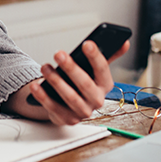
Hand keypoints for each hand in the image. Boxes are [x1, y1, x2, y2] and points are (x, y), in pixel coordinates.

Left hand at [8, 40, 129, 124]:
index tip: (86, 44)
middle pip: (85, 84)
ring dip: (56, 81)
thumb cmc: (83, 82)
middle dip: (71, 68)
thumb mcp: (95, 70)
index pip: (103, 69)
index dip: (95, 56)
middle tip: (59, 53)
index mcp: (106, 85)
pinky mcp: (66, 119)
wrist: (70, 105)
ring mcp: (82, 112)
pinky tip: (35, 85)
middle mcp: (97, 100)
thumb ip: (108, 55)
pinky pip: (54, 108)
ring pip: (69, 97)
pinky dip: (43, 97)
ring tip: (44, 67)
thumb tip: (125, 42)